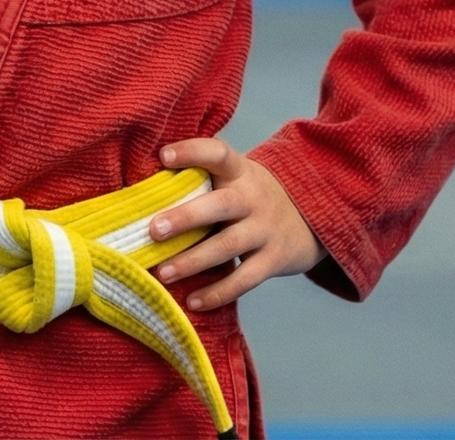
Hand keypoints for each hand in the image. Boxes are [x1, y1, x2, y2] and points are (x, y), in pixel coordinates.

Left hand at [147, 138, 324, 310]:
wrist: (311, 219)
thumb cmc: (252, 198)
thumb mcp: (237, 178)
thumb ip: (203, 179)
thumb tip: (143, 191)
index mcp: (240, 172)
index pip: (218, 154)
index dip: (192, 152)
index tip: (163, 156)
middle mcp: (253, 198)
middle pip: (221, 205)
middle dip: (186, 217)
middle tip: (154, 229)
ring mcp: (266, 229)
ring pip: (229, 245)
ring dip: (194, 260)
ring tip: (164, 272)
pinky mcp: (274, 260)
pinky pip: (244, 279)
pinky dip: (218, 293)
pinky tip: (193, 302)